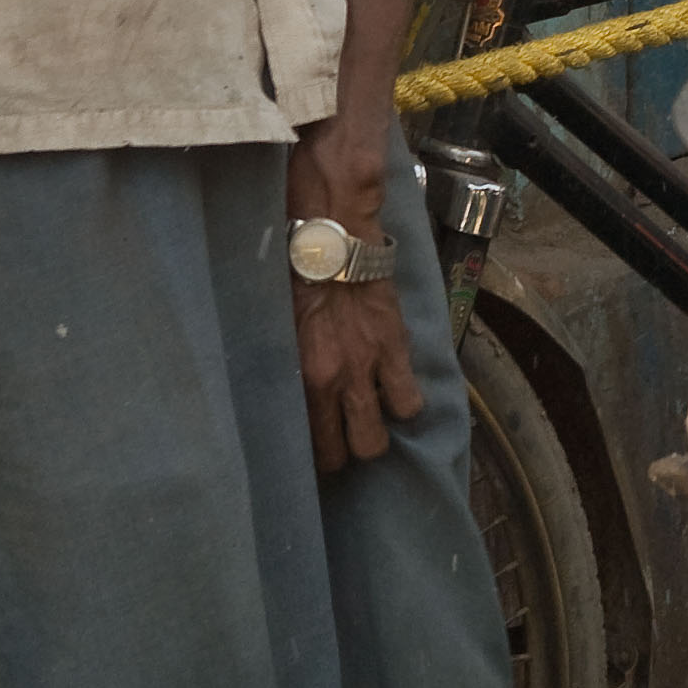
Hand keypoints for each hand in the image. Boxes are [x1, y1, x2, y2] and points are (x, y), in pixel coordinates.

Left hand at [290, 124, 424, 472]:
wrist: (332, 231)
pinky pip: (410, 400)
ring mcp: (371, 367)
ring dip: (376, 431)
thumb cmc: (291, 272)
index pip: (310, 445)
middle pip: (352, 451)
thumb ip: (284, 365)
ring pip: (382, 436)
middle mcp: (338, 381)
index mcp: (302, 377)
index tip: (312, 452)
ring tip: (368, 420)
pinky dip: (404, 404)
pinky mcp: (396, 347)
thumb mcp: (276, 326)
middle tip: (341, 438)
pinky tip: (394, 396)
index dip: (315, 457)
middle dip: (347, 451)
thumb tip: (280, 392)